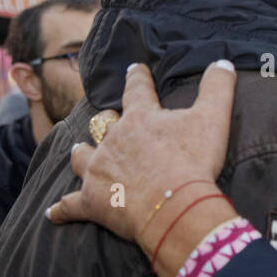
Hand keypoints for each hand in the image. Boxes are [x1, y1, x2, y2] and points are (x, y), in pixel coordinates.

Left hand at [47, 61, 236, 255]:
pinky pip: (70, 205)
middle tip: (108, 122)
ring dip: (82, 153)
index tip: (134, 69)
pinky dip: (62, 209)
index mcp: (141, 119)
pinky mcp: (92, 201)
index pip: (137, 90)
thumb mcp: (214, 118)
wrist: (174, 205)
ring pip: (82, 157)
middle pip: (104, 126)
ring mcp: (99, 171)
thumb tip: (223, 63)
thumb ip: (217, 88)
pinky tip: (53, 213)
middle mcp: (113, 140)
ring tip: (79, 151)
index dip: (137, 78)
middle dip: (106, 123)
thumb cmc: (193, 160)